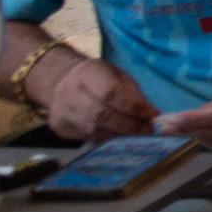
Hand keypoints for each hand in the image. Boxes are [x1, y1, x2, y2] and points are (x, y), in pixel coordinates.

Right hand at [36, 50, 156, 141]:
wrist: (63, 82)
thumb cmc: (97, 78)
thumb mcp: (117, 75)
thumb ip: (133, 93)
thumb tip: (149, 113)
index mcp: (86, 72)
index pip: (110, 92)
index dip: (133, 107)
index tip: (152, 114)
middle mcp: (69, 91)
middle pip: (101, 114)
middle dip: (129, 125)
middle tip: (148, 129)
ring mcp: (61, 111)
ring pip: (95, 130)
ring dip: (121, 134)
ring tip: (138, 134)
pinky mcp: (60, 127)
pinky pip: (88, 138)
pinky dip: (108, 139)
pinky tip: (120, 136)